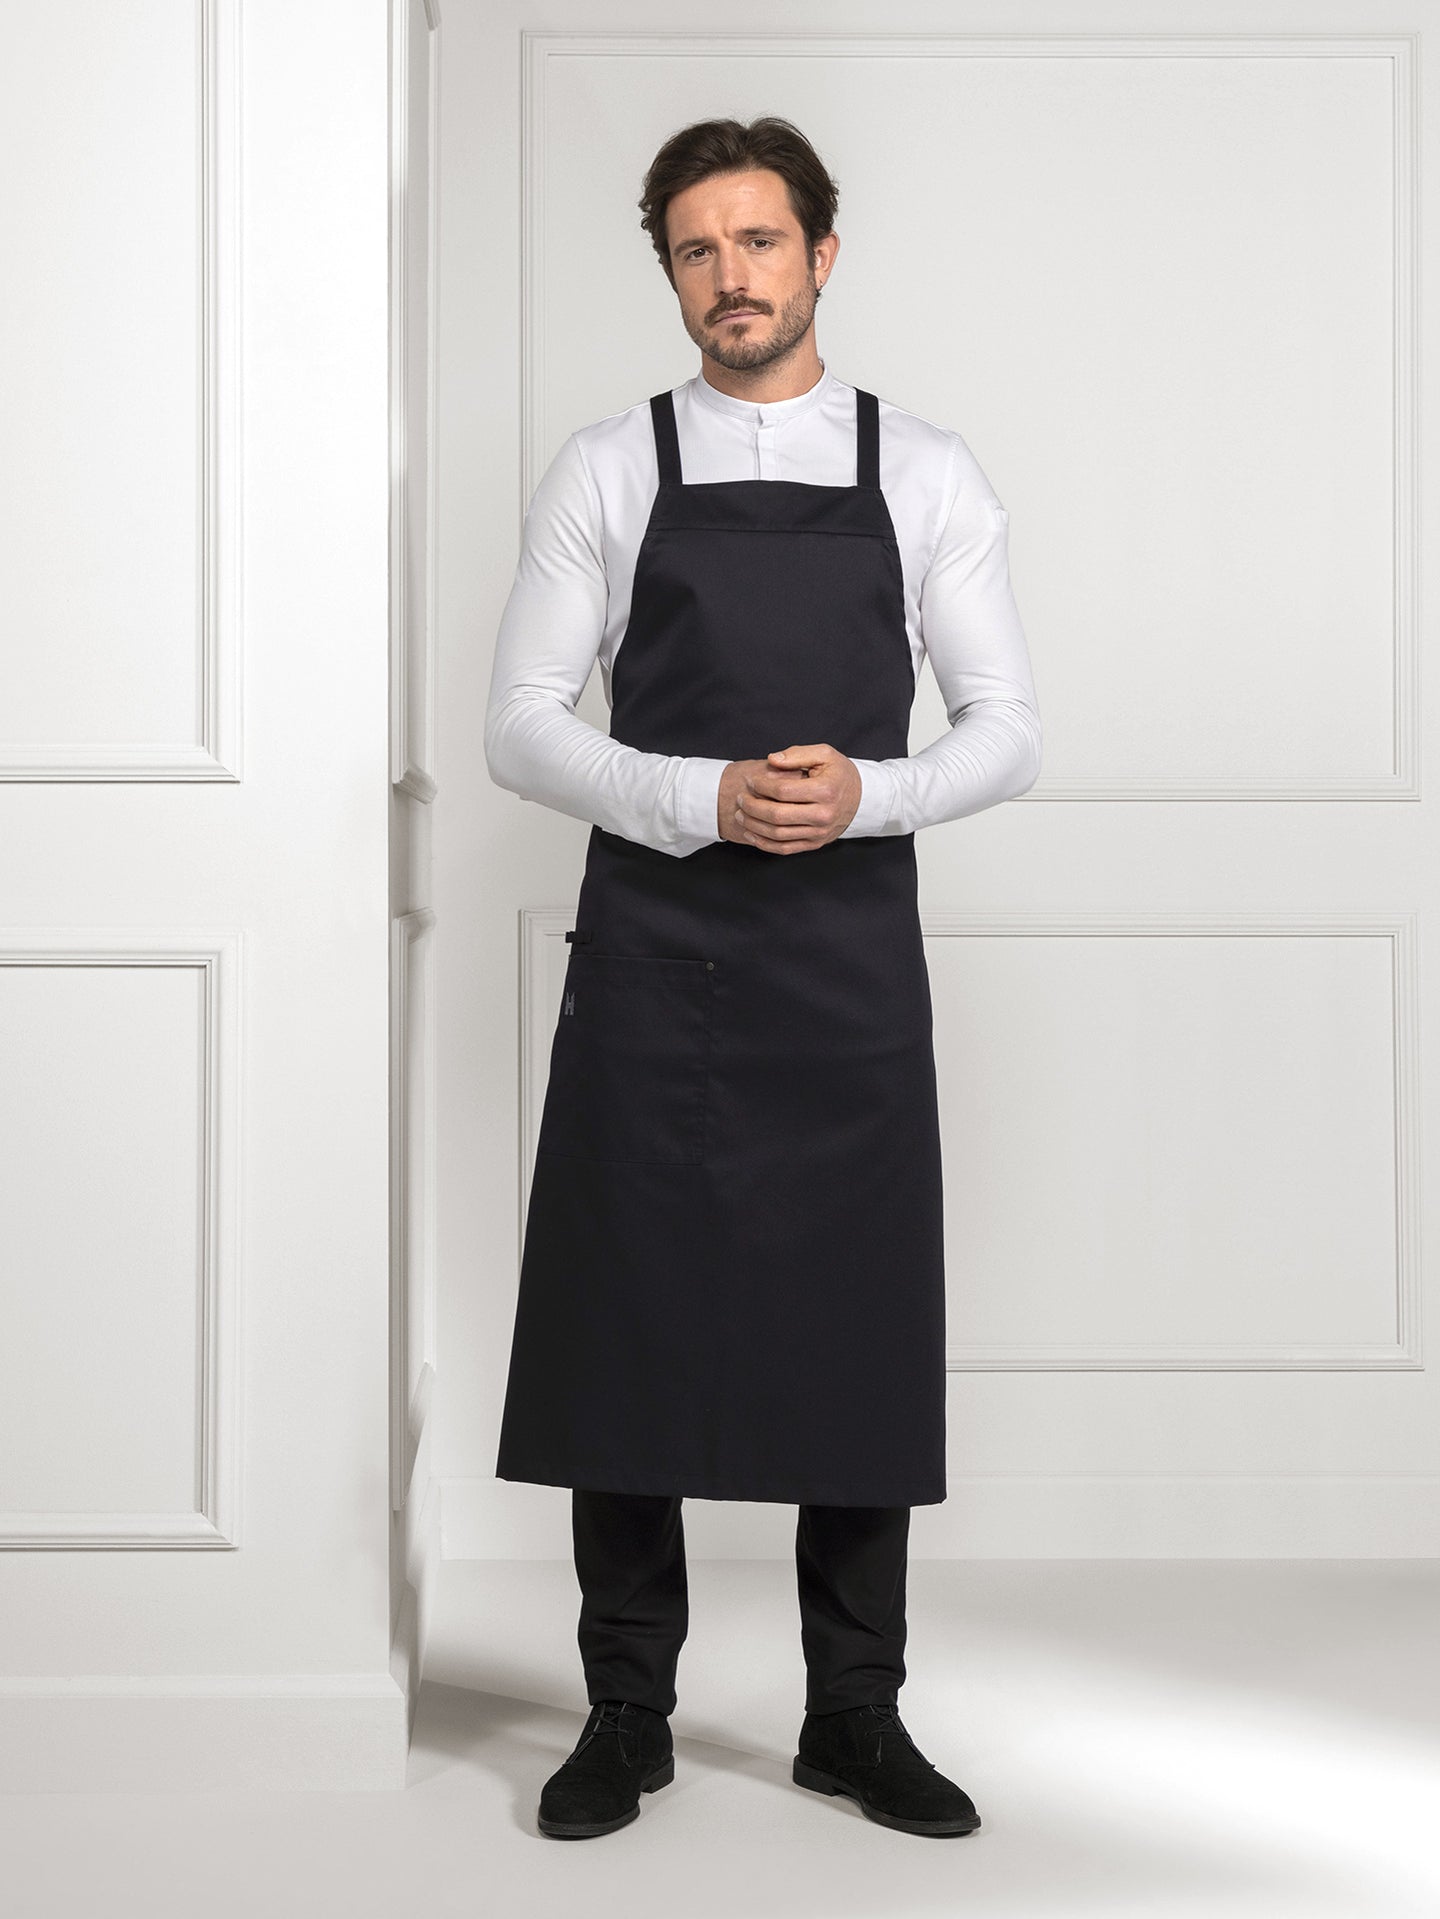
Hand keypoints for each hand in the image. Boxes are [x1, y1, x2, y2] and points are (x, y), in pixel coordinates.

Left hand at [717, 743, 860, 853]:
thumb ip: (797, 754)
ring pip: (777, 834)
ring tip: (740, 814)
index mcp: (825, 791)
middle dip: (752, 806)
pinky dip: (764, 843)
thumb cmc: (839, 774)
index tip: (750, 780)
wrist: (861, 799)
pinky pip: (784, 848)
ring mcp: (819, 833)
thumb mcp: (824, 754)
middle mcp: (823, 815)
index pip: (783, 790)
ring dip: (753, 825)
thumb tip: (772, 760)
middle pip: (777, 815)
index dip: (761, 785)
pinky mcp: (815, 844)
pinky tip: (751, 833)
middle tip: (740, 798)